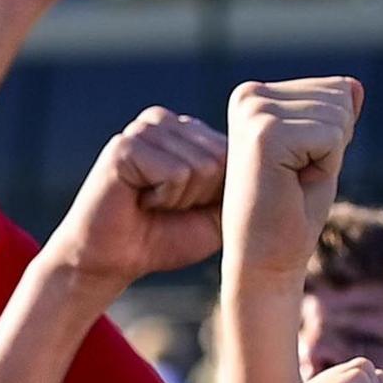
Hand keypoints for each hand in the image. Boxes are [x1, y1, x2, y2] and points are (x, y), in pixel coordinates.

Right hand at [53, 107, 227, 288]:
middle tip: (164, 206)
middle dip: (200, 195)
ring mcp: (143, 129)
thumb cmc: (163, 238)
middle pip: (222, 157)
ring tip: (151, 203)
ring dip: (180, 199)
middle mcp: (165, 121)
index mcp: (186, 129)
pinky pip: (177, 173)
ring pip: (202, 165)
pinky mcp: (125, 145)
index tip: (185, 206)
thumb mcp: (218, 212)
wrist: (110, 262)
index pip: (236, 152)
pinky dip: (163, 199)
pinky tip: (138, 200)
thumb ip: (244, 184)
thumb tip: (273, 166)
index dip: (217, 193)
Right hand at [224, 77, 361, 277]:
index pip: (337, 87)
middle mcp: (249, 96)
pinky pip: (332, 137)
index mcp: (255, 94)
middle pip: (340, 96)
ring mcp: (253, 112)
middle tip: (297, 178)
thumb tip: (355, 85)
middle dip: (333, 145)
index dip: (333, 136)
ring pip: (338, 115)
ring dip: (328, 158)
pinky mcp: (265, 134)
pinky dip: (326, 167)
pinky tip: (292, 186)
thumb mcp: (321, 153)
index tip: (299, 165)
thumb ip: (334, 116)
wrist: (265, 259)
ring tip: (293, 182)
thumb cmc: (292, 211)